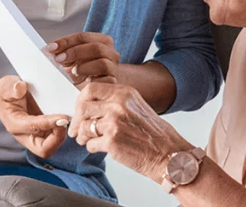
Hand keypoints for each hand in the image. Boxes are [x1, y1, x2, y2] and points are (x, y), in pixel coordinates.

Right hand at [0, 75, 69, 157]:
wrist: (3, 98)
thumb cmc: (5, 93)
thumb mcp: (6, 86)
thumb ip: (12, 87)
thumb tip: (20, 87)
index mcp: (15, 125)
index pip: (34, 128)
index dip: (50, 123)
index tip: (63, 117)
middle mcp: (25, 135)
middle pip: (44, 149)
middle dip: (57, 138)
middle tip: (65, 121)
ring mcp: (33, 137)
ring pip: (51, 146)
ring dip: (61, 134)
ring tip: (68, 118)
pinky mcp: (41, 134)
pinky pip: (54, 139)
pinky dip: (61, 131)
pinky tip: (66, 118)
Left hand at [45, 32, 119, 86]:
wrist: (91, 89)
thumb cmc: (80, 70)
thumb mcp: (69, 58)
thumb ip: (61, 51)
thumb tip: (49, 50)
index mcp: (102, 41)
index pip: (83, 37)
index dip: (66, 41)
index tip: (50, 48)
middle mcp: (111, 53)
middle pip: (96, 47)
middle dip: (74, 52)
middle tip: (58, 59)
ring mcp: (113, 68)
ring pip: (102, 64)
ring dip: (84, 67)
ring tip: (73, 72)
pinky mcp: (113, 83)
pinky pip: (105, 82)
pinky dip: (92, 82)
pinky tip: (84, 83)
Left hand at [68, 83, 194, 182]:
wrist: (169, 155)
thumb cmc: (153, 134)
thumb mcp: (136, 107)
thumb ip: (114, 102)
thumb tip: (87, 105)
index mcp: (124, 93)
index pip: (90, 89)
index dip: (80, 101)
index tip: (79, 111)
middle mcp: (118, 104)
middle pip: (83, 108)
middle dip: (77, 121)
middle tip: (77, 131)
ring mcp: (114, 123)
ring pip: (84, 127)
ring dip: (83, 136)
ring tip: (89, 141)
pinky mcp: (112, 142)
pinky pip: (90, 144)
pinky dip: (92, 148)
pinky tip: (102, 148)